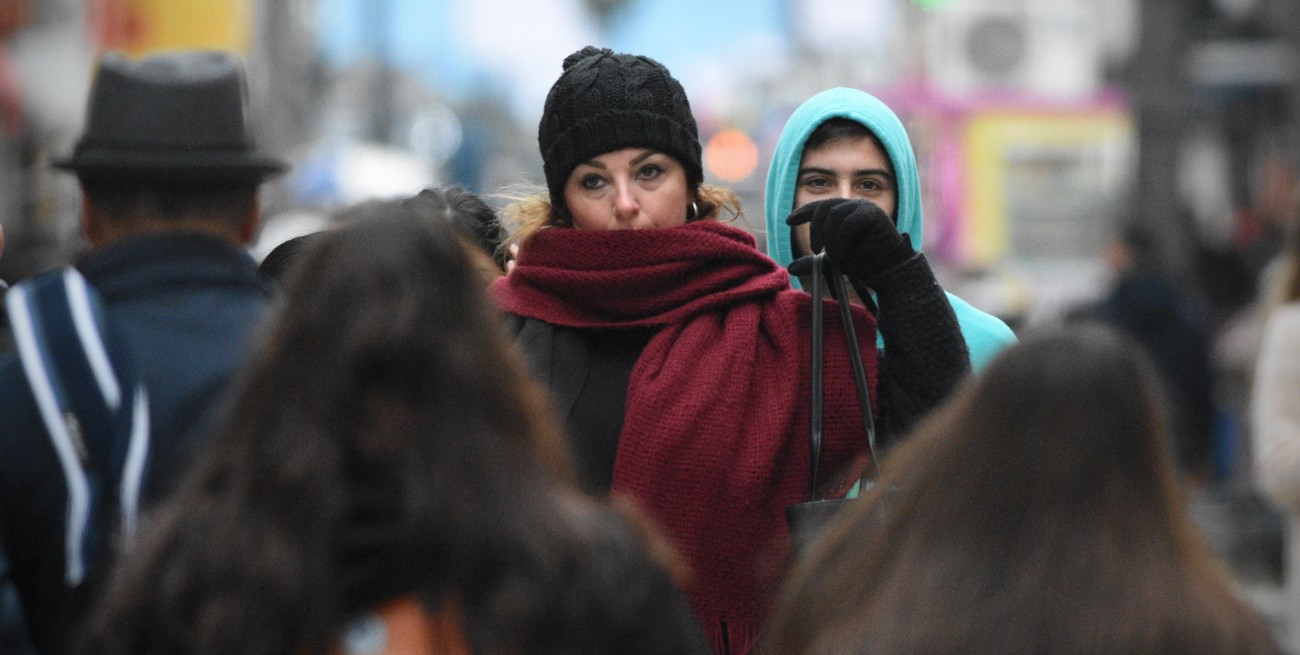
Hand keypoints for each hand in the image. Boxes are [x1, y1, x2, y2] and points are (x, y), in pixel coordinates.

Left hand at [785, 198, 910, 281]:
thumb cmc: (863, 264)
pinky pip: (849, 222)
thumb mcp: (832, 262)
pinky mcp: (874, 215)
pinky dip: (840, 238)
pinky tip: (840, 254)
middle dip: (815, 228)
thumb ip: (813, 262)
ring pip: (835, 213)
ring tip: (833, 256)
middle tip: (815, 249)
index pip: (820, 206)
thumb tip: (790, 267)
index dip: (803, 212)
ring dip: (829, 236)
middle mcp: (854, 206)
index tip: (788, 221)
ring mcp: (865, 208)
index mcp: (844, 212)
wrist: (888, 272)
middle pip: (824, 206)